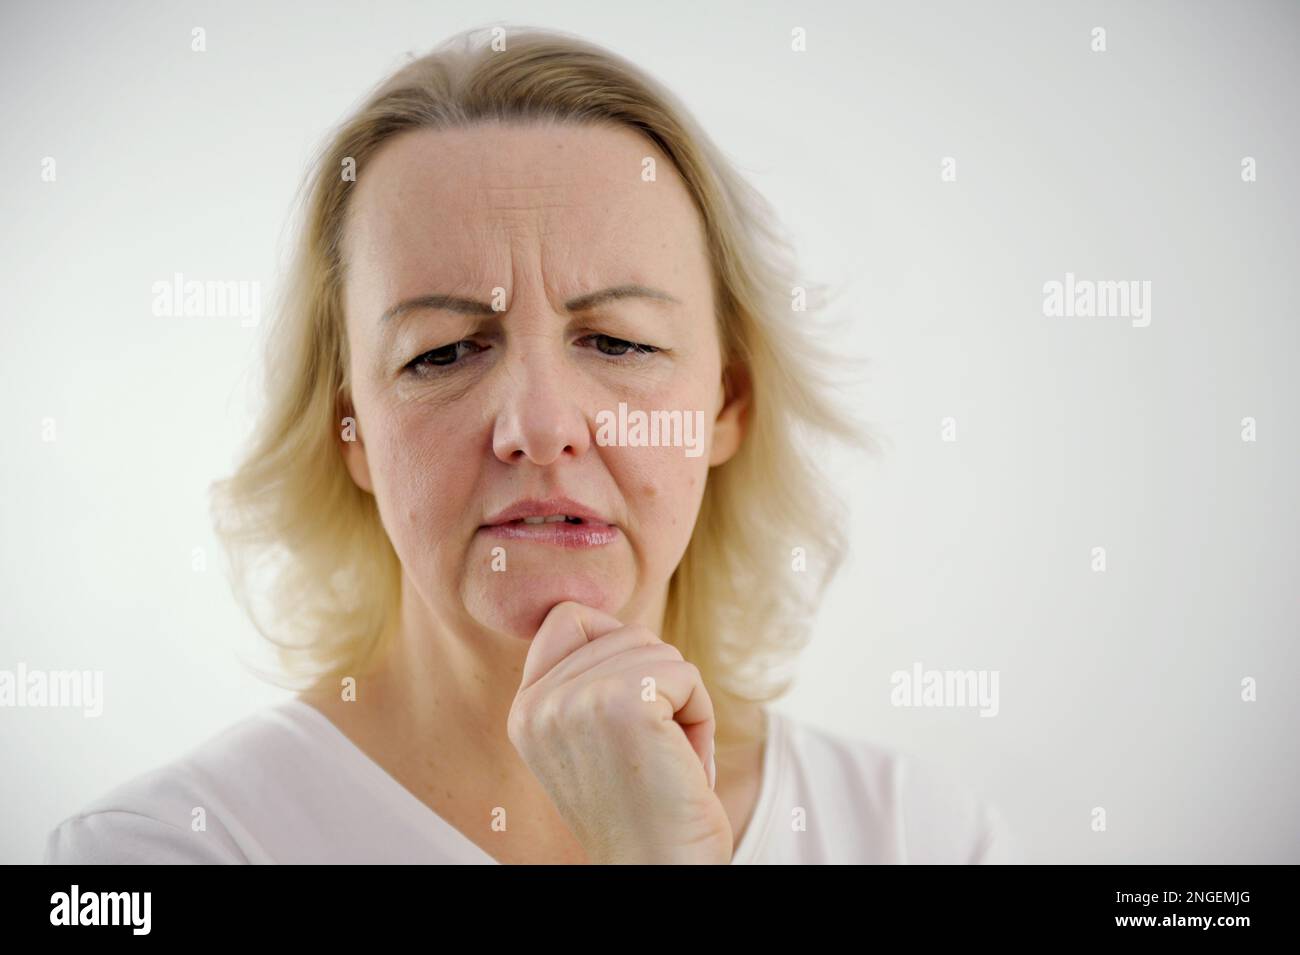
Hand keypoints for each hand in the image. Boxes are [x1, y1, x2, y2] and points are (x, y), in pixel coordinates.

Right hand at [507, 600, 732, 863]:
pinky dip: (701, 715)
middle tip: (651, 753)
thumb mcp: (593, 737)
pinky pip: (686, 673)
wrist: (658, 871)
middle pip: (625, 632)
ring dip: (682, 704)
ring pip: (660, 651)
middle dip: (659, 685)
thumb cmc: (644, 808)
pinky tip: (682, 763)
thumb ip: (589, 680)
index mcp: (525, 709)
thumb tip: (625, 625)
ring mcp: (576, 700)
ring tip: (665, 760)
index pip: (568, 617)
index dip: (615, 647)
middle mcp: (539, 702)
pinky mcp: (623, 703)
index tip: (632, 712)